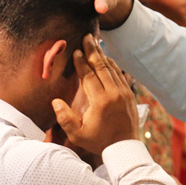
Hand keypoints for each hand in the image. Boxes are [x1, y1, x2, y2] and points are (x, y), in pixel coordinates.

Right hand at [52, 34, 139, 153]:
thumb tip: (55, 101)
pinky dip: (112, 65)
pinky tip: (106, 59)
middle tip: (86, 37)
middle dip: (92, 51)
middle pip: (101, 67)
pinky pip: (120, 75)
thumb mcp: (78, 135)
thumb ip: (65, 118)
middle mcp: (114, 93)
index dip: (81, 63)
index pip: (89, 76)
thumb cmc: (99, 142)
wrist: (125, 148)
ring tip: (95, 43)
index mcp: (100, 101)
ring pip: (112, 69)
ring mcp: (124, 93)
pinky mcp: (129, 94)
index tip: (75, 51)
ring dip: (102, 55)